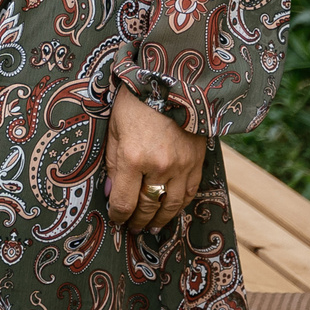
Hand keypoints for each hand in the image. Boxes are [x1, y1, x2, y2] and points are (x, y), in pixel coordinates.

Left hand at [104, 83, 205, 232]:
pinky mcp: (198, 162)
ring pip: (172, 205)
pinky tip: (171, 210)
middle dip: (138, 220)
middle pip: (149, 206)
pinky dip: (179, 205)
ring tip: (151, 227)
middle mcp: (160, 166)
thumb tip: (112, 194)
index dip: (119, 214)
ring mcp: (182, 166)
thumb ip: (113, 164)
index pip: (125, 201)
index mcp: (134, 157)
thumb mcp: (114, 129)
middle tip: (133, 228)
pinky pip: (190, 193)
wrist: (173, 81)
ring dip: (160, 219)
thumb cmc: (136, 102)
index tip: (116, 218)